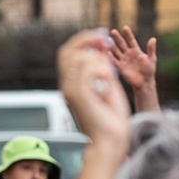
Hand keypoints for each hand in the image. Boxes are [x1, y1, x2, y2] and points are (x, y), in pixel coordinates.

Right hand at [57, 28, 129, 158]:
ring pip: (79, 57)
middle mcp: (67, 86)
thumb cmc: (112, 118)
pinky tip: (109, 82)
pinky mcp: (78, 95)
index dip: (84, 40)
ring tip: (111, 75)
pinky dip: (102, 70)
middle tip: (107, 40)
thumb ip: (102, 68)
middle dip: (87, 39)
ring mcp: (70, 90)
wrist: (111, 140)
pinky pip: (88, 68)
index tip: (103, 38)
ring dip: (100, 60)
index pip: (68, 53)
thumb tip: (100, 48)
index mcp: (72, 84)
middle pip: (67, 51)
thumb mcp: (108, 86)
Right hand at [109, 26, 156, 90]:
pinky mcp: (120, 67)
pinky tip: (107, 53)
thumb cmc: (149, 70)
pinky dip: (111, 57)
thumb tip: (153, 39)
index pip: (131, 40)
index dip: (128, 34)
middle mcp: (128, 54)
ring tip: (107, 40)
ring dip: (112, 46)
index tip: (124, 28)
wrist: (144, 82)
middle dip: (117, 37)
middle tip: (113, 31)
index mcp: (136, 50)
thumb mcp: (151, 59)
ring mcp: (124, 60)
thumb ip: (151, 49)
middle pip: (122, 44)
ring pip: (116, 51)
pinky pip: (114, 61)